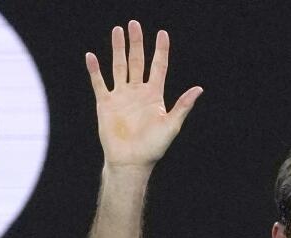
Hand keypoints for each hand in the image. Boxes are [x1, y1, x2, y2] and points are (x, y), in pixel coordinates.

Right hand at [86, 20, 202, 167]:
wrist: (131, 161)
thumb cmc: (154, 147)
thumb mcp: (171, 125)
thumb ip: (183, 106)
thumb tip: (199, 89)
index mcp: (154, 96)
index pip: (158, 67)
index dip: (160, 51)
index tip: (162, 33)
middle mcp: (137, 92)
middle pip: (137, 61)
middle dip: (136, 43)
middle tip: (134, 24)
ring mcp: (121, 96)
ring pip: (119, 66)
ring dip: (117, 49)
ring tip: (117, 31)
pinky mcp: (106, 104)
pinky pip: (99, 83)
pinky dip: (95, 70)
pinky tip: (91, 56)